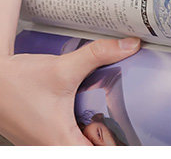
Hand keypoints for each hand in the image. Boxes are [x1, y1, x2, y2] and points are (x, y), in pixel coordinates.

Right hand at [0, 35, 140, 145]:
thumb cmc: (18, 82)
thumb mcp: (64, 67)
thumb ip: (99, 54)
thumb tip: (129, 46)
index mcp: (60, 143)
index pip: (98, 154)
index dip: (115, 145)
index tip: (129, 132)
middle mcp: (52, 149)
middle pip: (90, 150)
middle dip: (107, 137)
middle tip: (119, 117)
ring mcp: (45, 145)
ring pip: (78, 145)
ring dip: (93, 132)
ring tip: (104, 112)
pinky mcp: (41, 137)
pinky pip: (67, 139)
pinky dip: (80, 128)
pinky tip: (85, 109)